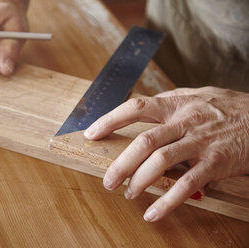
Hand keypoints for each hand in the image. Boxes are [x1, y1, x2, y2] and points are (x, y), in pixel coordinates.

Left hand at [84, 86, 248, 221]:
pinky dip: (167, 201)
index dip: (110, 119)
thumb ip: (170, 102)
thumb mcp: (198, 95)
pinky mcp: (217, 163)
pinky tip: (153, 212)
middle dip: (121, 163)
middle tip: (108, 180)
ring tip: (127, 193)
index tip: (92, 133)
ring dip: (139, 181)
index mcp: (177, 104)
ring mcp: (201, 142)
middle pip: (144, 141)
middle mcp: (186, 121)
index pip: (135, 107)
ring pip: (161, 162)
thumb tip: (142, 109)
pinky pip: (187, 184)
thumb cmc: (229, 108)